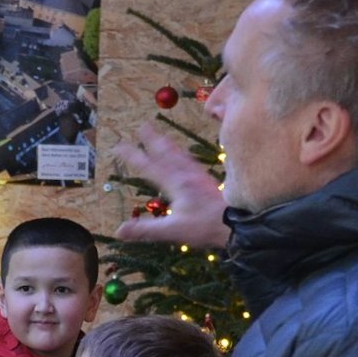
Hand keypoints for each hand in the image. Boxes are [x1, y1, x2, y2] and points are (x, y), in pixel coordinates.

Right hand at [110, 123, 231, 249]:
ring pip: (180, 155)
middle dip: (153, 140)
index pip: (148, 167)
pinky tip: (185, 155)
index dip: (132, 156)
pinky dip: (184, 154)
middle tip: (143, 126)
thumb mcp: (172, 230)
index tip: (120, 146)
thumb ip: (145, 229)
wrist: (238, 223)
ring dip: (168, 144)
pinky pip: (192, 161)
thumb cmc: (206, 226)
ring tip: (161, 135)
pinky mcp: (207, 180)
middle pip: (166, 153)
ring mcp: (198, 176)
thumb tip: (119, 231)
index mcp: (175, 183)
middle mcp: (186, 175)